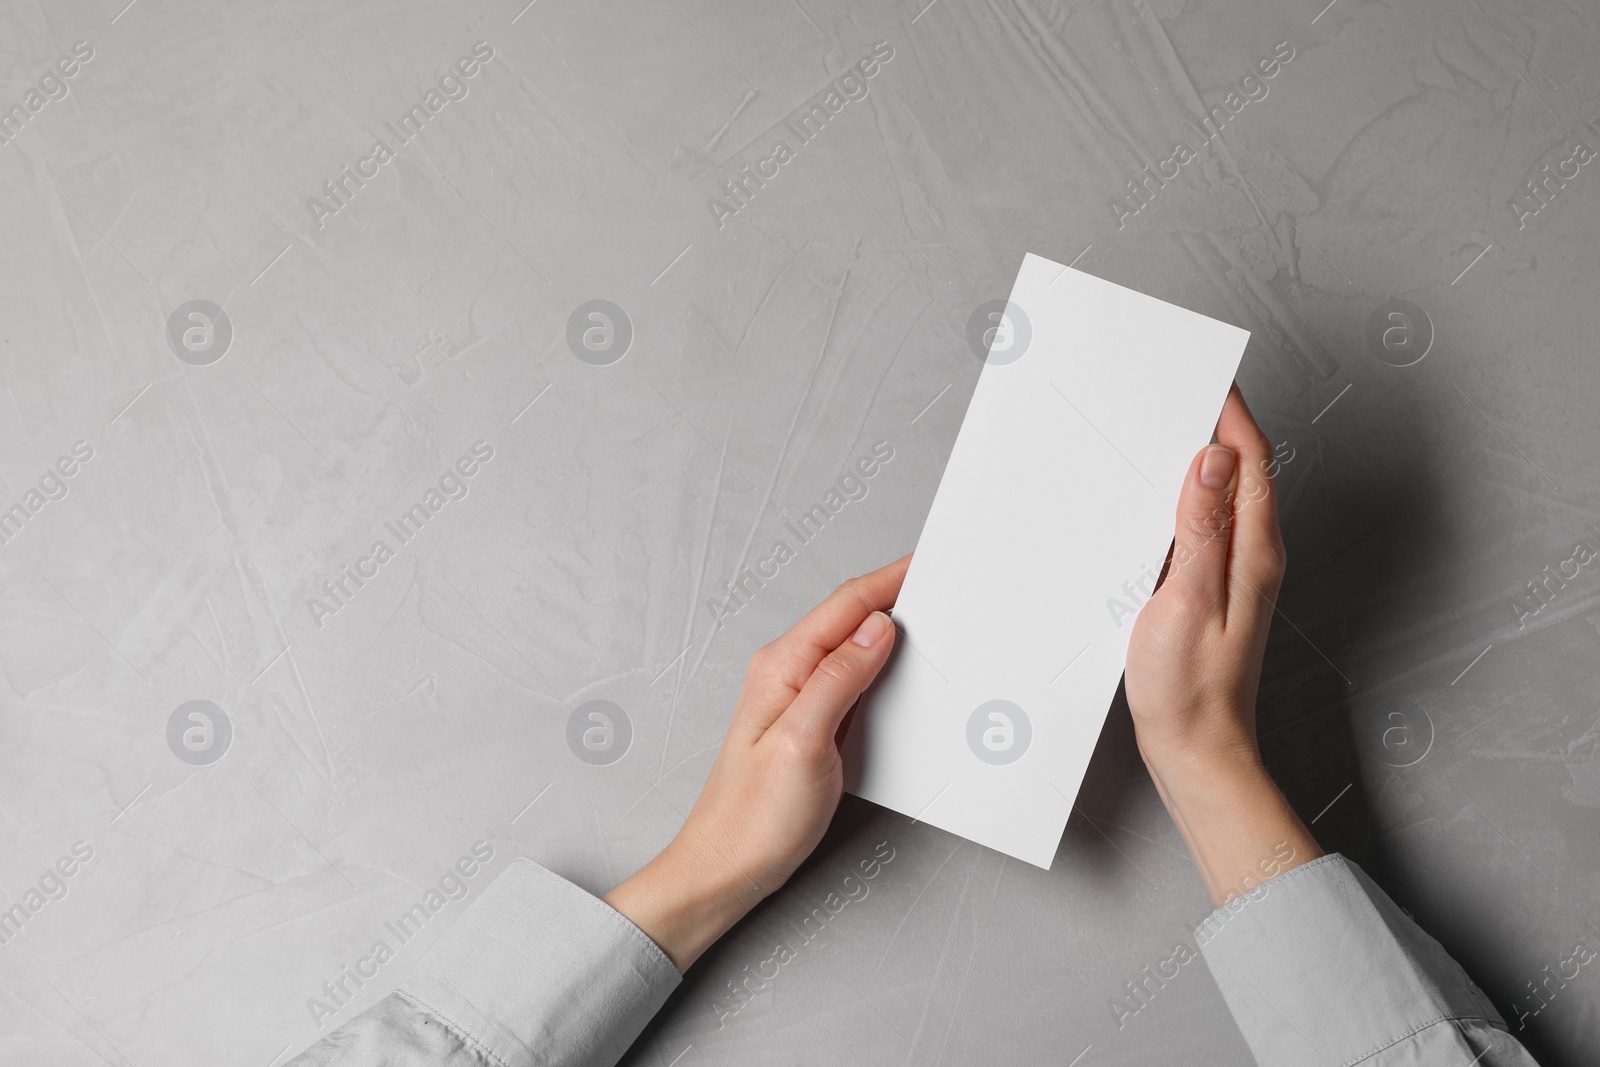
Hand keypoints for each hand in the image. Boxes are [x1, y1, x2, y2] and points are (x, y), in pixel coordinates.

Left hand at [603, 554, 908, 969]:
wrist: (727, 868)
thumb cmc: (754, 817)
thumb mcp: (803, 742)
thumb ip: (840, 679)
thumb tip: (877, 629)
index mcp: (783, 665)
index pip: (847, 604)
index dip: (891, 579)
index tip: (929, 562)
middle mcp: (788, 672)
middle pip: (851, 617)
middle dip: (897, 597)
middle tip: (943, 588)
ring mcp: (798, 697)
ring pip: (855, 646)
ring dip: (892, 631)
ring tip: (932, 622)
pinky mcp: (811, 722)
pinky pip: (853, 679)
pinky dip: (883, 667)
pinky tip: (903, 674)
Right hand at [1124, 384, 1321, 905]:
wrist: (1198, 751)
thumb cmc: (1192, 689)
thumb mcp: (1188, 600)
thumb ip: (1202, 528)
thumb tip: (1212, 458)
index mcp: (1255, 550)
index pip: (1251, 459)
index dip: (1232, 411)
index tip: (1206, 373)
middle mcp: (1254, 556)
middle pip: (1242, 471)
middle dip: (1214, 423)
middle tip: (1175, 389)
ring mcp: (1237, 574)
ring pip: (1222, 497)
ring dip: (1197, 460)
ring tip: (1159, 429)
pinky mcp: (1214, 592)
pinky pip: (1204, 528)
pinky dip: (1182, 501)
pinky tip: (1151, 502)